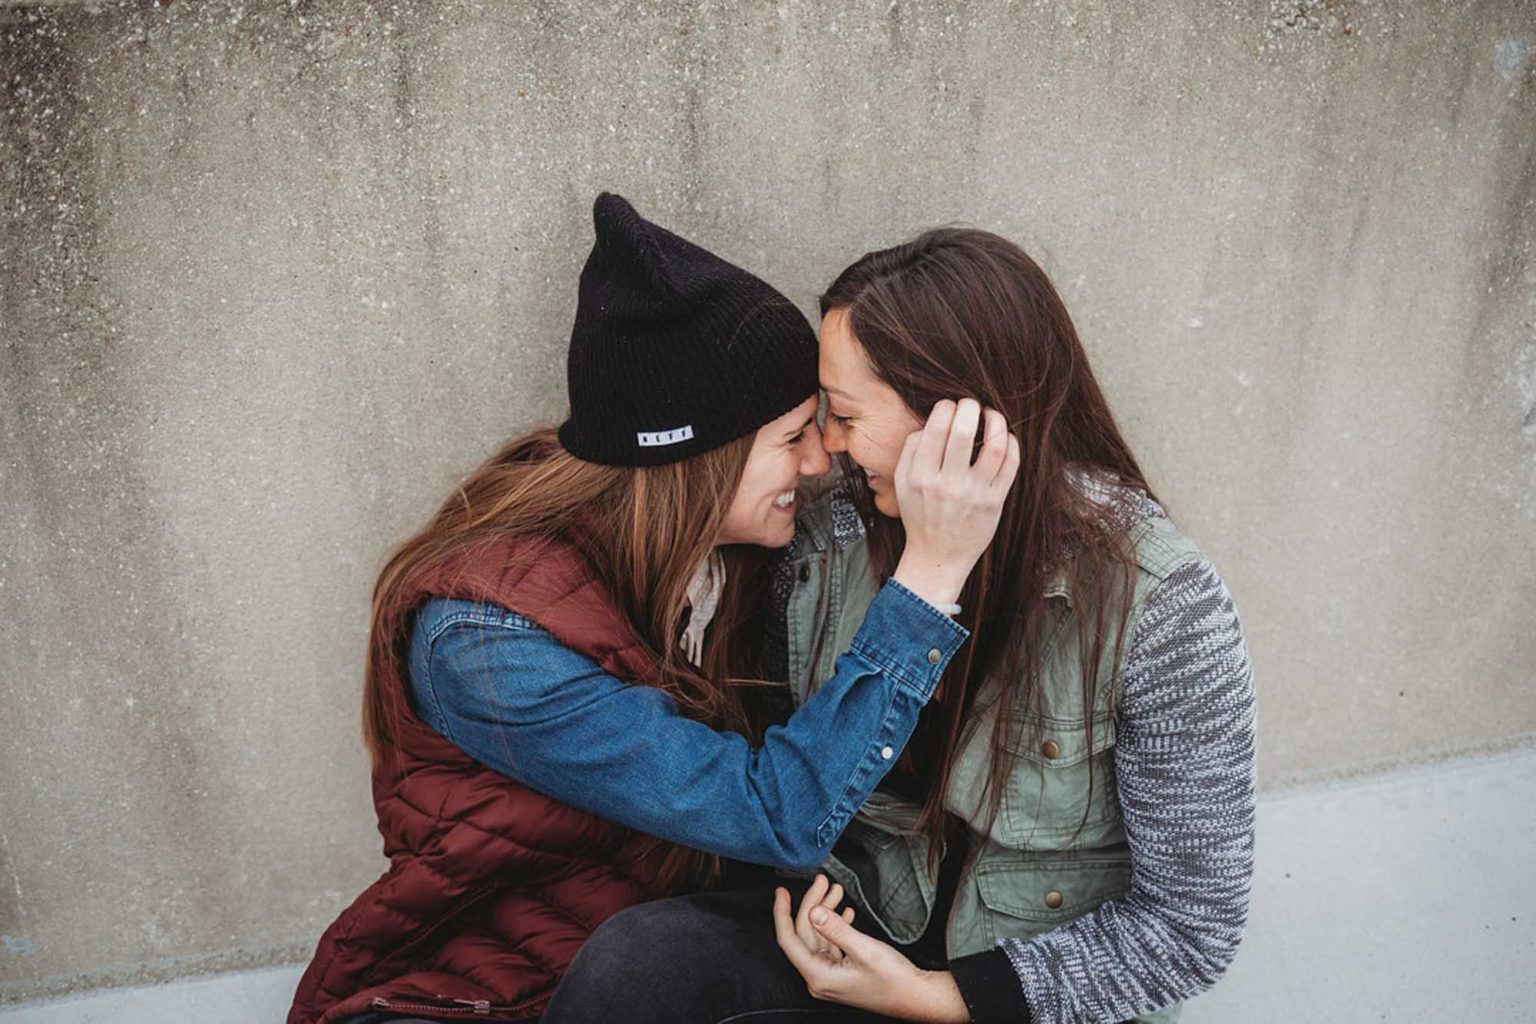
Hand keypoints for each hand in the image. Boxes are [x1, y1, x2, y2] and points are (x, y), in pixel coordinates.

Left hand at [773, 878, 969, 1023]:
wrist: (917, 997)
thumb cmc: (894, 981)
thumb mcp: (863, 949)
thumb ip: (836, 929)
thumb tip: (813, 912)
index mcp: (818, 977)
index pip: (788, 940)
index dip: (782, 913)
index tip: (781, 892)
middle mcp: (820, 978)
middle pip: (805, 933)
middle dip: (813, 904)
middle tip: (822, 881)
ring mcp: (831, 975)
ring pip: (819, 936)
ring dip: (827, 911)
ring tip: (837, 890)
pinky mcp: (842, 972)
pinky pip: (831, 943)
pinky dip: (836, 925)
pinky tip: (846, 912)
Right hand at [891, 398, 1019, 608]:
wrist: (937, 556)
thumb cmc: (920, 515)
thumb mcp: (902, 484)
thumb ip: (910, 450)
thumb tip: (931, 420)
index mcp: (920, 476)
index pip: (936, 427)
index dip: (946, 407)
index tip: (948, 406)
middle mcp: (947, 484)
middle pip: (963, 430)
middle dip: (969, 407)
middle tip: (970, 404)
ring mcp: (974, 493)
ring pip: (993, 444)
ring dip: (994, 420)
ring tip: (990, 414)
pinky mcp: (995, 502)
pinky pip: (1010, 464)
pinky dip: (1010, 442)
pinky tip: (1004, 436)